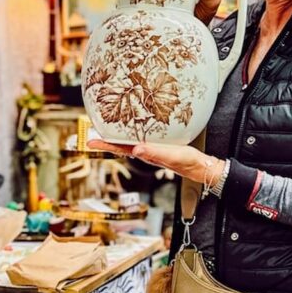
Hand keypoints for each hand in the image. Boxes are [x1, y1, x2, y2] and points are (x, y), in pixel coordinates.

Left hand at [88, 139, 222, 185]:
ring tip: (106, 127)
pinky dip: (132, 131)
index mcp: (145, 154)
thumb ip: (155, 154)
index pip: (120, 149)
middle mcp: (145, 152)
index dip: (105, 145)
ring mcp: (151, 149)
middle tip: (91, 131)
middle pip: (121, 144)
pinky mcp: (160, 144)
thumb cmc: (188, 162)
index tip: (90, 141)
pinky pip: (141, 137)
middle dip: (106, 138)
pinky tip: (133, 126)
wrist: (201, 166)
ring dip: (117, 135)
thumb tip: (135, 150)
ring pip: (129, 141)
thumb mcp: (172, 155)